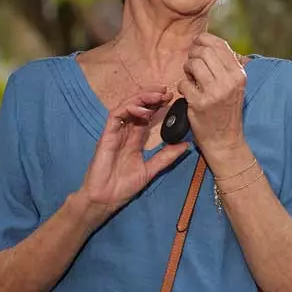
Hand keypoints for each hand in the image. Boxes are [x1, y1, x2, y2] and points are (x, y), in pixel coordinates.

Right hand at [76, 88, 190, 224]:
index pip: (147, 117)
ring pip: (127, 106)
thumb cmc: (124, 187)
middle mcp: (125, 132)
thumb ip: (166, 157)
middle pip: (138, 107)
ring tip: (158, 95)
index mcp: (135, 139)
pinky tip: (143, 110)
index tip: (172, 99)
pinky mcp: (107, 134)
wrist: (106, 198)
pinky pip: (116, 115)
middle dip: (152, 97)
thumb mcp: (151, 170)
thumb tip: (186, 145)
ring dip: (142, 98)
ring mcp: (115, 132)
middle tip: (167, 92)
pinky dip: (129, 108)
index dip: (158, 106)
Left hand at [178, 33, 246, 157]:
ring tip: (190, 77)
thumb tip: (210, 42)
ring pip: (193, 64)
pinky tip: (188, 92)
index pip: (220, 45)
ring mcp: (214, 93)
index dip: (204, 40)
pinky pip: (183, 83)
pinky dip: (182, 86)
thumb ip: (226, 65)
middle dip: (193, 54)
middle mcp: (229, 82)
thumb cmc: (227, 110)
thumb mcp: (235, 86)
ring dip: (187, 68)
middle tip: (191, 62)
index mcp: (239, 74)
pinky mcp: (199, 104)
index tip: (197, 44)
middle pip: (204, 52)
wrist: (225, 140)